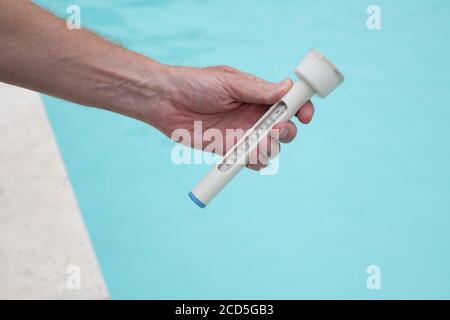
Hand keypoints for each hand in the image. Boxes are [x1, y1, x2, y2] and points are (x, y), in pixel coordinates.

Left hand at [143, 65, 314, 169]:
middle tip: (276, 130)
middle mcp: (253, 115)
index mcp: (257, 95)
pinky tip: (247, 157)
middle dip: (287, 132)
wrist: (166, 101)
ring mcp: (243, 134)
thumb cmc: (195, 84)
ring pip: (270, 148)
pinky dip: (254, 162)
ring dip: (270, 149)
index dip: (301, 109)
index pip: (288, 103)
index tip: (306, 114)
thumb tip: (287, 88)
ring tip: (258, 144)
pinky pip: (251, 161)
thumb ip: (257, 89)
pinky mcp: (229, 149)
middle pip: (284, 129)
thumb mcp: (229, 82)